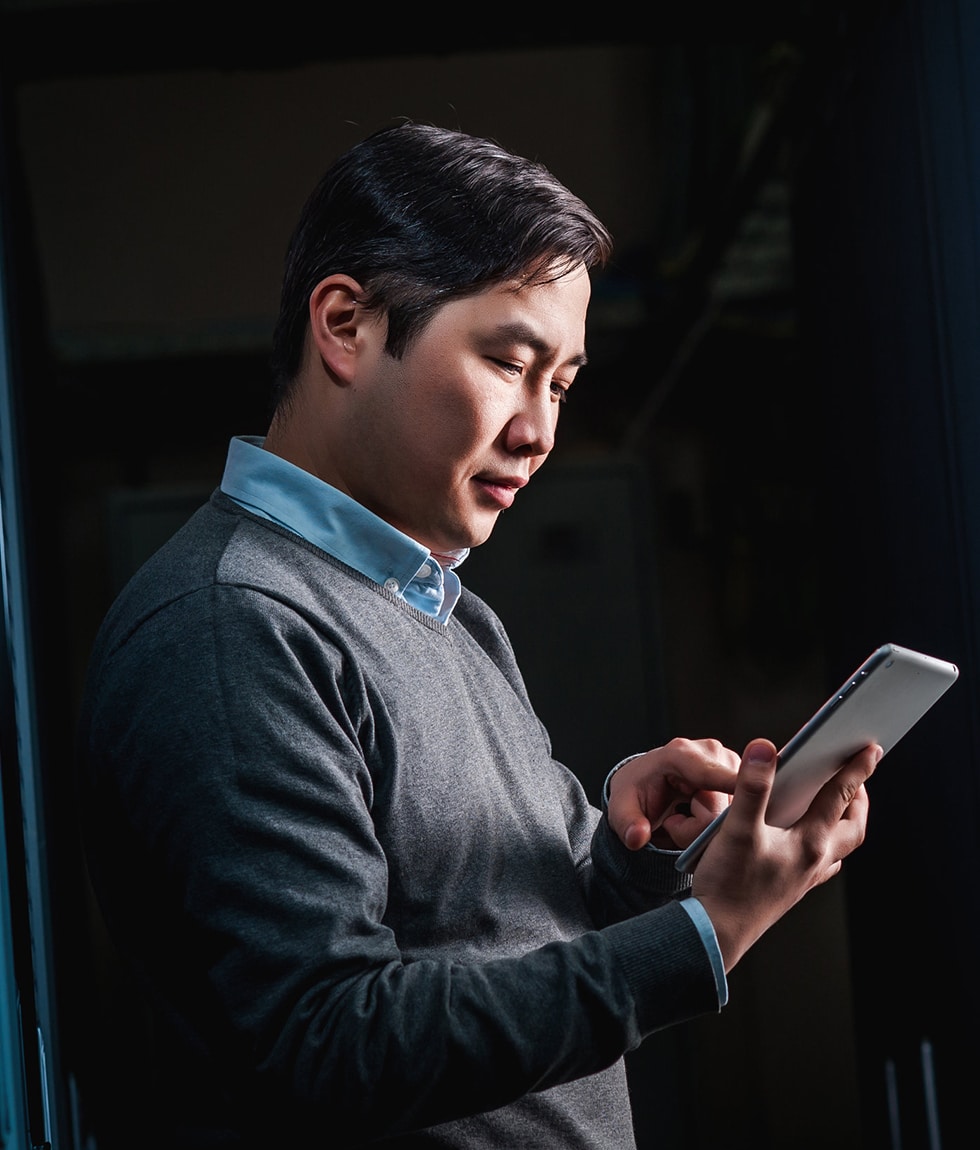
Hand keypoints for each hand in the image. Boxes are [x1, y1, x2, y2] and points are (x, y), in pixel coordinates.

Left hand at [606, 738, 739, 850]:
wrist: (645, 784)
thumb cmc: (635, 794)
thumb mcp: (621, 811)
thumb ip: (628, 824)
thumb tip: (637, 836)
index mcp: (680, 754)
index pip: (712, 775)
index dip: (731, 789)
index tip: (750, 803)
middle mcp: (710, 751)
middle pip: (723, 805)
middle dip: (701, 826)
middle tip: (675, 824)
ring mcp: (729, 762)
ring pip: (736, 810)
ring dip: (712, 824)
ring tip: (687, 817)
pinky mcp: (740, 774)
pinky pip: (743, 808)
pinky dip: (723, 819)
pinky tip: (703, 814)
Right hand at [692, 738, 879, 971]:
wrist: (717, 932)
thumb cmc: (727, 884)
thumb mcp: (737, 828)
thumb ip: (752, 786)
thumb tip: (765, 749)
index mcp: (809, 843)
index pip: (840, 798)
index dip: (856, 770)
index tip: (870, 749)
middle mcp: (814, 861)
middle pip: (851, 827)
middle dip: (858, 799)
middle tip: (856, 777)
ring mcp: (804, 878)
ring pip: (839, 847)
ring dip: (843, 823)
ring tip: (835, 804)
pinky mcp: (790, 888)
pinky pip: (821, 863)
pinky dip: (822, 845)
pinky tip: (806, 840)